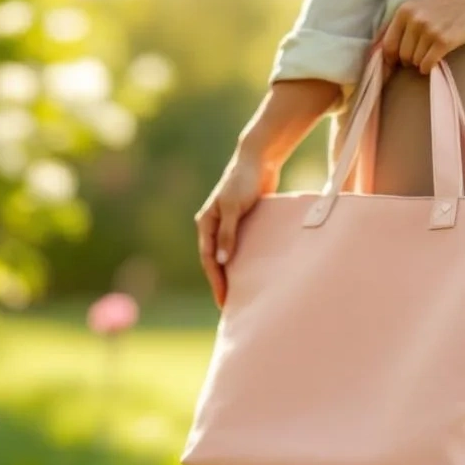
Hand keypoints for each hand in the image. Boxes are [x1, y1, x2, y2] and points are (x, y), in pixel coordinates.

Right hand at [195, 150, 279, 307]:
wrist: (258, 159)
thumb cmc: (243, 181)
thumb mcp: (234, 208)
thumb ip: (228, 234)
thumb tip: (223, 262)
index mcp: (206, 223)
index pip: (209, 259)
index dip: (215, 281)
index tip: (224, 301)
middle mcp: (214, 226)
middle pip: (216, 260)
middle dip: (221, 282)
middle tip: (230, 305)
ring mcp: (228, 224)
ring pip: (228, 254)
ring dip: (232, 273)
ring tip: (241, 293)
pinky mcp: (242, 221)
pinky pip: (241, 246)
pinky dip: (244, 260)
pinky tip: (254, 271)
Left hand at [382, 0, 464, 74]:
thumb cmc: (450, 5)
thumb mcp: (421, 7)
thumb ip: (402, 25)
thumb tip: (382, 50)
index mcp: (404, 10)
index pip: (387, 44)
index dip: (389, 58)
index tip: (395, 64)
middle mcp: (414, 19)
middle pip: (401, 55)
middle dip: (409, 60)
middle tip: (422, 55)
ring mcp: (429, 30)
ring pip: (414, 61)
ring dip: (421, 62)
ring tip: (432, 52)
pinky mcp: (444, 40)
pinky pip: (427, 64)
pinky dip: (430, 67)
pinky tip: (436, 60)